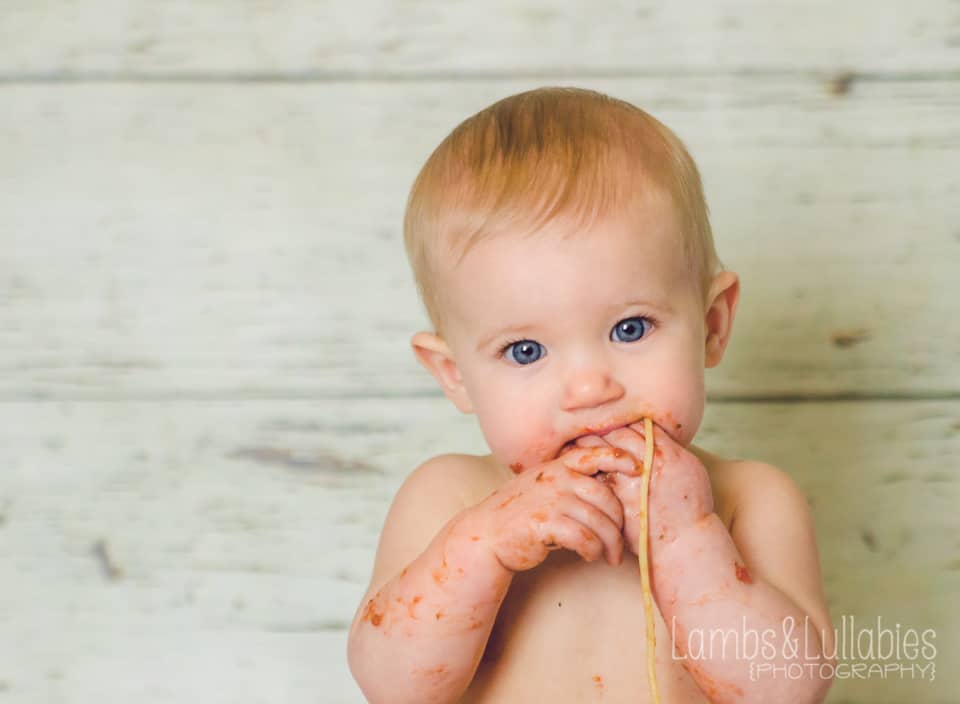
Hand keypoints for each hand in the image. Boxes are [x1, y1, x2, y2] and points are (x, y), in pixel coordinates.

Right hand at [467, 446, 637, 571]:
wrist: (487, 535)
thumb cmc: (520, 513)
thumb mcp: (543, 487)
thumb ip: (570, 482)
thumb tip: (610, 488)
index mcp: (557, 467)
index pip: (594, 454)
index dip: (619, 459)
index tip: (637, 468)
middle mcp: (556, 479)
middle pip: (606, 496)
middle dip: (619, 524)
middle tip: (620, 544)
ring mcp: (551, 500)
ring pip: (599, 521)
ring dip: (609, 543)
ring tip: (608, 556)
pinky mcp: (546, 523)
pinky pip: (584, 538)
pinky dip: (592, 550)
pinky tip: (589, 556)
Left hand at [567, 421, 713, 558]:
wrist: (685, 542)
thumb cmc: (691, 505)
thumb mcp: (689, 468)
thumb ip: (669, 447)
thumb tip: (649, 429)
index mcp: (666, 453)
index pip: (637, 425)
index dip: (622, 420)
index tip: (611, 420)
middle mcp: (647, 465)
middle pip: (616, 434)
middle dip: (600, 428)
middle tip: (584, 425)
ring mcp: (630, 484)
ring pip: (602, 455)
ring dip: (587, 447)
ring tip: (574, 444)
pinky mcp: (617, 502)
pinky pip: (597, 478)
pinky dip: (586, 471)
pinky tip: (576, 469)